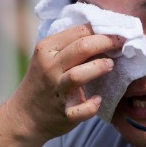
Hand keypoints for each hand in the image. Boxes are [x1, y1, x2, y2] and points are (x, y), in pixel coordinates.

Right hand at [12, 24, 123, 139]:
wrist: (24, 116)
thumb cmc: (43, 82)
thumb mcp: (49, 58)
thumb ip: (70, 46)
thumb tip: (103, 34)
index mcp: (46, 49)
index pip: (79, 32)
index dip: (101, 30)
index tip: (117, 32)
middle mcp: (49, 68)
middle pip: (82, 48)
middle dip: (106, 42)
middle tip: (121, 44)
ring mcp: (56, 91)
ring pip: (78, 75)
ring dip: (99, 68)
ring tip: (110, 65)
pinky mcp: (64, 113)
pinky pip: (82, 109)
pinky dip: (92, 105)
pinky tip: (97, 99)